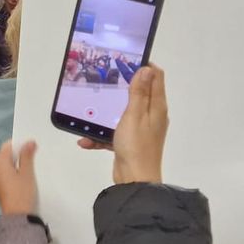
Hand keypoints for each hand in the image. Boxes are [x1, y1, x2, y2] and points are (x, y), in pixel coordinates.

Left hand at [0, 140, 37, 216]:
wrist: (17, 216)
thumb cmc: (22, 194)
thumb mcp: (27, 172)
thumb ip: (27, 155)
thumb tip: (28, 143)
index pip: (8, 145)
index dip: (20, 144)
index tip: (31, 146)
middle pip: (7, 154)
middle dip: (19, 153)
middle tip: (33, 155)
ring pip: (7, 163)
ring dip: (18, 162)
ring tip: (30, 166)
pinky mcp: (0, 185)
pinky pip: (7, 172)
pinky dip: (15, 170)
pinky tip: (25, 175)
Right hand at [78, 65, 168, 184]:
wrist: (134, 181)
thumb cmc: (136, 146)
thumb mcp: (135, 114)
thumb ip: (139, 92)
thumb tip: (146, 69)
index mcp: (157, 107)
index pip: (156, 77)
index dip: (143, 66)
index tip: (125, 61)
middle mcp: (152, 116)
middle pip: (139, 93)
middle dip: (121, 87)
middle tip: (104, 80)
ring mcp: (140, 129)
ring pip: (122, 113)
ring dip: (106, 113)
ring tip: (90, 112)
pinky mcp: (129, 142)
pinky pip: (113, 133)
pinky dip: (100, 135)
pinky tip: (86, 139)